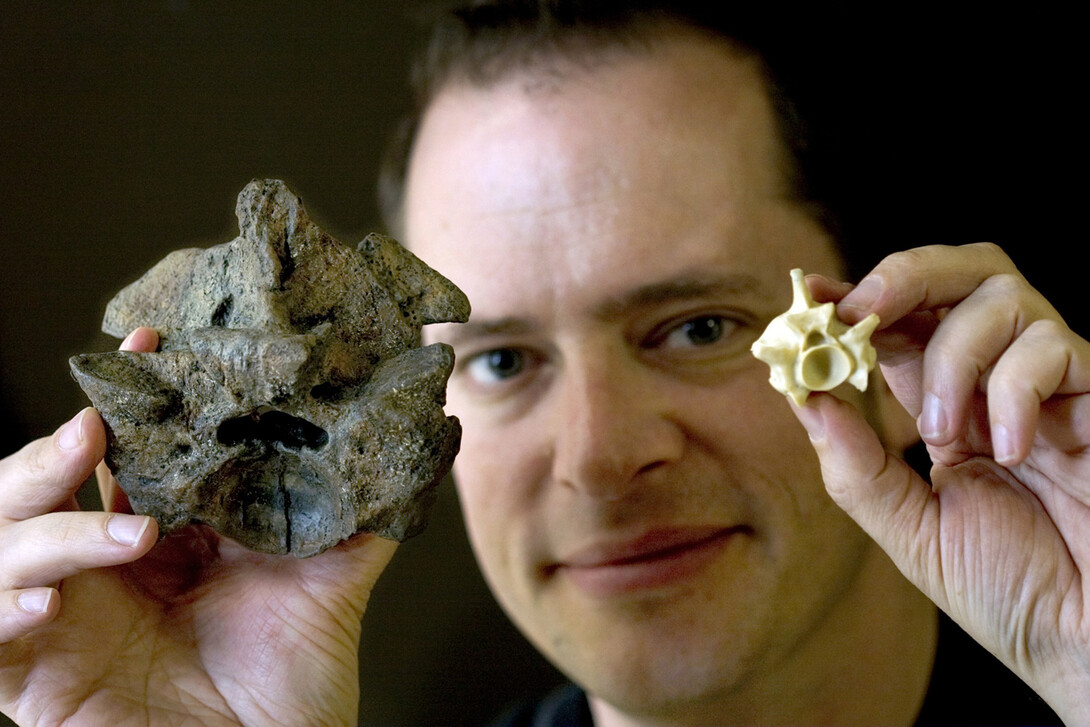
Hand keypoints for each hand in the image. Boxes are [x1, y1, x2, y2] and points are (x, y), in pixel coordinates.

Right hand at [0, 328, 397, 725]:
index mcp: (159, 535)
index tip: (151, 342)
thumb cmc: (294, 685)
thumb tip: (421, 437)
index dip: (127, 398)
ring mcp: (63, 620)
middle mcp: (100, 568)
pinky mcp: (34, 680)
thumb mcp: (334, 584)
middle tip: (100, 426)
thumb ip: (362, 512)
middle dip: (56, 447)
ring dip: (52, 529)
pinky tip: (50, 605)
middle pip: (35, 484)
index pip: (119, 453)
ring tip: (131, 532)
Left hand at [793, 243, 1089, 722]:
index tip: (813, 295)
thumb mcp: (912, 532)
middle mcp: (996, 380)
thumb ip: (857, 468)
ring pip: (1001, 295)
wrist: (1084, 642)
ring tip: (943, 431)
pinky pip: (1053, 348)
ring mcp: (1050, 384)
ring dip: (952, 354)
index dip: (855, 301)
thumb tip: (804, 397)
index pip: (899, 324)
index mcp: (945, 405)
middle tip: (861, 311)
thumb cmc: (1009, 591)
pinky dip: (1012, 388)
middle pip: (960, 271)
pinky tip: (1008, 449)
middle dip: (902, 276)